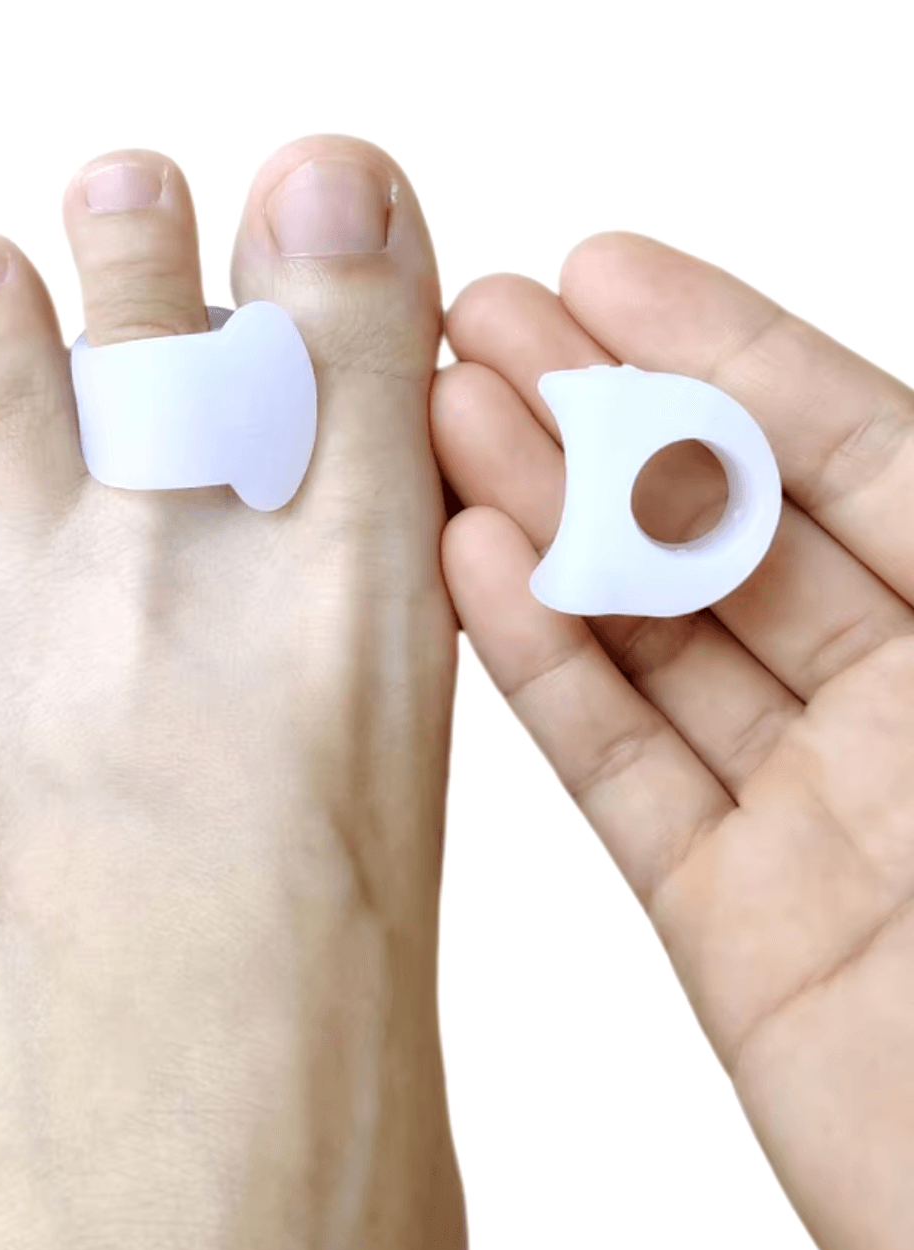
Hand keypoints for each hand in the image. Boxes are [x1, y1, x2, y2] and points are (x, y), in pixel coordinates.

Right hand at [433, 233, 913, 1249]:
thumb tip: (828, 437)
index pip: (850, 449)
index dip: (721, 351)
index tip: (604, 273)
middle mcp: (902, 707)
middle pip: (724, 529)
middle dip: (599, 416)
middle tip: (481, 331)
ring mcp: (807, 809)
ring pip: (650, 635)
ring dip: (543, 524)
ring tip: (444, 426)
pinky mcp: (725, 913)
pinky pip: (617, 767)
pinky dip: (540, 670)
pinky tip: (470, 573)